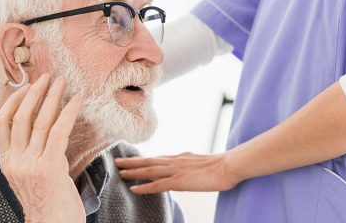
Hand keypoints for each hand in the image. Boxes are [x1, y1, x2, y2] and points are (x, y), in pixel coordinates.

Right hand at [0, 74, 84, 222]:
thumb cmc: (47, 203)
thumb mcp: (29, 177)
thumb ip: (30, 154)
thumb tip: (43, 129)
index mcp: (6, 162)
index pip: (1, 123)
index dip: (13, 101)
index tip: (26, 87)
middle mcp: (15, 161)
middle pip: (21, 117)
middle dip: (34, 93)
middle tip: (47, 77)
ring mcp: (30, 164)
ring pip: (40, 121)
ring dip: (52, 97)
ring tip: (61, 82)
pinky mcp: (49, 167)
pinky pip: (59, 131)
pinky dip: (68, 112)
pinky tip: (76, 100)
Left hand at [114, 152, 241, 193]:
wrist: (229, 166)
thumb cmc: (220, 165)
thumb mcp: (200, 162)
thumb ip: (188, 164)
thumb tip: (182, 166)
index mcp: (179, 157)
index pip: (157, 158)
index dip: (143, 159)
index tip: (131, 160)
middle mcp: (174, 161)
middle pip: (148, 161)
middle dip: (131, 162)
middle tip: (116, 161)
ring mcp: (175, 171)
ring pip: (148, 170)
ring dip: (132, 171)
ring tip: (119, 171)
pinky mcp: (179, 181)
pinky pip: (157, 185)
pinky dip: (144, 186)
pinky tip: (133, 188)